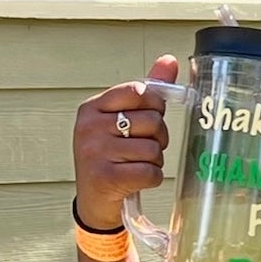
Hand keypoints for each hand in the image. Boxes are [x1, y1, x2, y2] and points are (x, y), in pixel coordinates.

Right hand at [72, 55, 179, 230]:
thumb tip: (170, 60)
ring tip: (135, 165)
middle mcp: (90, 126)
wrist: (95, 202)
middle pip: (152, 121)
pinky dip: (151, 178)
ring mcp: (96, 152)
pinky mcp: (107, 177)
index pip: (140, 91)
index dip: (154, 107)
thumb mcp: (123, 120)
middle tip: (141, 149)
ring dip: (154, 161)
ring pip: (153, 149)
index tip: (146, 119)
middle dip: (157, 138)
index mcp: (93, 107)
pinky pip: (151, 172)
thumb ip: (147, 91)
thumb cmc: (114, 157)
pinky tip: (135, 180)